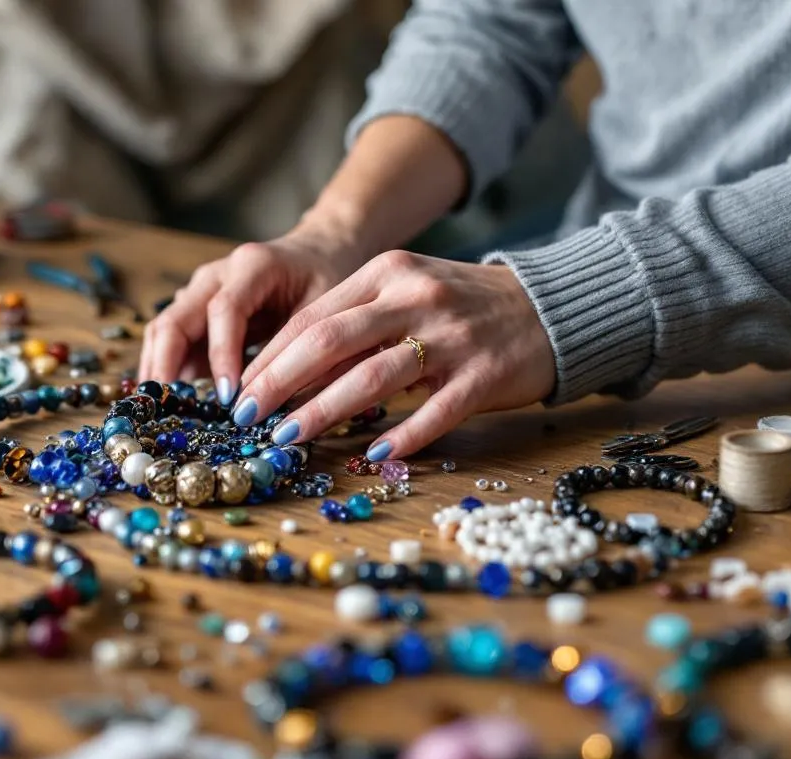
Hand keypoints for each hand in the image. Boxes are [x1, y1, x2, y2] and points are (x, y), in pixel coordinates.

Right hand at [137, 221, 365, 405]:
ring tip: (166, 411)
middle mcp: (216, 275)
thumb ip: (297, 348)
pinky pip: (172, 339)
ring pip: (164, 329)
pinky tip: (176, 400)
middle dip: (168, 366)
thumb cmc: (323, 279)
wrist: (315, 254)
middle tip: (171, 411)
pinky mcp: (195, 308)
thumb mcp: (324, 310)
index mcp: (252, 267)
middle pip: (175, 319)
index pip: (224, 311)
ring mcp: (199, 290)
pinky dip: (170, 368)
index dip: (222, 355)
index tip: (228, 396)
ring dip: (161, 369)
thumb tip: (273, 400)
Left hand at [232, 249, 555, 459]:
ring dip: (323, 411)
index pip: (313, 316)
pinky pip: (434, 411)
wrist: (551, 307)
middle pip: (330, 341)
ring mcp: (452, 337)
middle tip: (247, 416)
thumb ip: (356, 321)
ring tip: (288, 439)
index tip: (239, 390)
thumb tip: (288, 371)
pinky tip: (372, 454)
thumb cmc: (463, 306)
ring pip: (373, 376)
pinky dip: (401, 434)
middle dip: (279, 382)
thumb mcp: (406, 291)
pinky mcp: (484, 375)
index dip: (270, 356)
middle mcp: (415, 297)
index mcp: (388, 273)